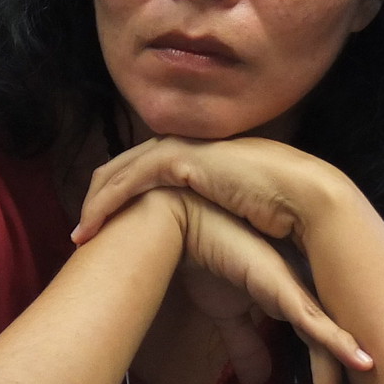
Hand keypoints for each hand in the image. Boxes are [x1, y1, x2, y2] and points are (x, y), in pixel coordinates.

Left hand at [73, 135, 342, 250]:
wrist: (304, 194)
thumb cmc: (280, 209)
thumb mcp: (235, 209)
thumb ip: (214, 213)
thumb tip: (204, 236)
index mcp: (193, 155)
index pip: (140, 170)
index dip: (117, 195)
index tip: (101, 226)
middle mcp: (181, 146)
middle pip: (120, 168)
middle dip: (96, 198)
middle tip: (81, 233)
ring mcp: (178, 149)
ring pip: (118, 173)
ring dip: (94, 204)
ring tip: (80, 236)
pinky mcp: (178, 160)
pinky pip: (128, 182)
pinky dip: (105, 204)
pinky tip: (91, 227)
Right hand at [156, 190, 368, 383]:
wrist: (181, 225)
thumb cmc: (204, 258)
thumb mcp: (225, 313)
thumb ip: (244, 343)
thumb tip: (254, 381)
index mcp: (291, 300)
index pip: (318, 348)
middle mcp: (301, 294)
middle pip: (328, 350)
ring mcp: (295, 288)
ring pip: (325, 343)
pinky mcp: (281, 284)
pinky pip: (313, 318)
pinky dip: (337, 341)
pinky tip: (360, 361)